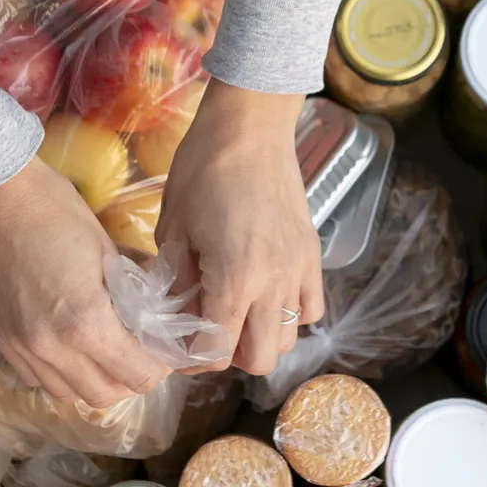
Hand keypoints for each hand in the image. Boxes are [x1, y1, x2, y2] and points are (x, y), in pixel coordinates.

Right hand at [0, 157, 170, 406]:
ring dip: (93, 380)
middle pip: (105, 395)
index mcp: (85, 322)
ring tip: (104, 352)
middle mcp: (50, 347)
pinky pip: (36, 378)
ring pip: (68, 394)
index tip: (162, 348)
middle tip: (139, 351)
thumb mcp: (107, 249)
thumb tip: (153, 316)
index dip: (159, 366)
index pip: (138, 375)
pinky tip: (68, 346)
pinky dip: (59, 373)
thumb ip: (131, 293)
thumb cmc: (54, 209)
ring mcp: (20, 347)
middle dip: (130, 378)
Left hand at [156, 79, 324, 375]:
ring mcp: (298, 270)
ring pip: (288, 339)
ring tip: (236, 313)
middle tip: (206, 331)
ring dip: (259, 337)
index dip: (193, 358)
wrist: (250, 127)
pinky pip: (311, 308)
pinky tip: (266, 295)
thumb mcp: (174, 229)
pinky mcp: (313, 255)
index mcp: (234, 278)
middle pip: (260, 359)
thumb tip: (177, 314)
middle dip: (229, 356)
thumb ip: (177, 281)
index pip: (217, 351)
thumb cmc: (201, 170)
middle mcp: (273, 282)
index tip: (178, 345)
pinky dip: (290, 314)